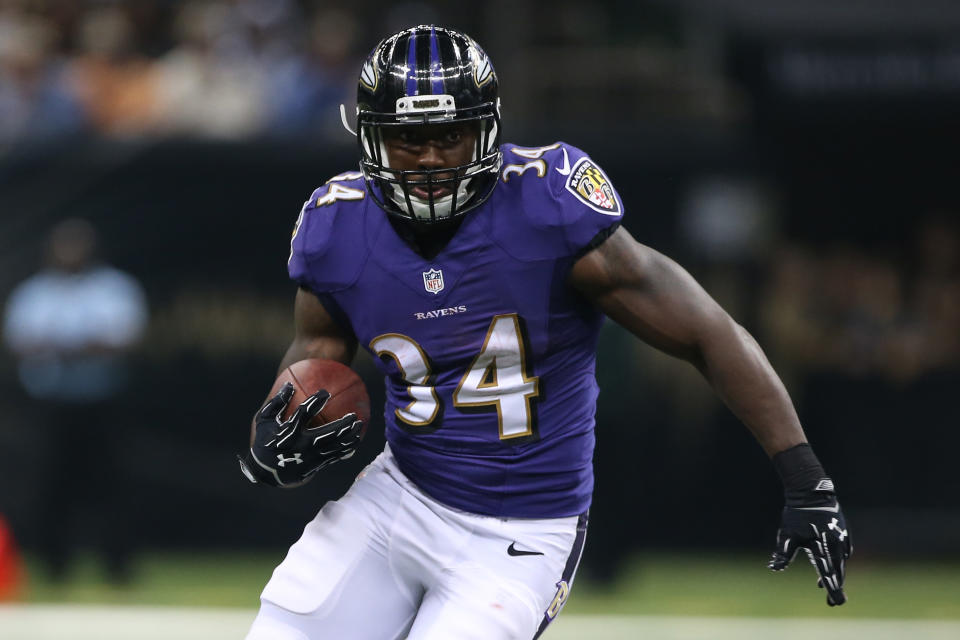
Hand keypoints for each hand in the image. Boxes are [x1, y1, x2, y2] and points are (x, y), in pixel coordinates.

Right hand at [238, 382, 363, 486]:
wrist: (265, 472)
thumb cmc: (265, 440)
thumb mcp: (263, 420)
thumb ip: (276, 403)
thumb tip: (289, 384)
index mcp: (288, 432)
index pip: (303, 414)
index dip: (315, 402)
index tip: (325, 393)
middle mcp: (301, 446)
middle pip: (327, 434)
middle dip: (342, 425)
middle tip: (354, 415)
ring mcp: (310, 458)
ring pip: (334, 447)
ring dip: (348, 437)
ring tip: (359, 426)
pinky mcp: (315, 466)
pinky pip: (334, 457)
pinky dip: (346, 449)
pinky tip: (355, 441)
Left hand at [769, 502, 851, 605]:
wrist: (811, 492)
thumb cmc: (796, 514)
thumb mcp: (787, 534)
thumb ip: (784, 554)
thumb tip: (774, 568)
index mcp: (821, 548)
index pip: (827, 575)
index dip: (831, 590)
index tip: (834, 603)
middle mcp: (835, 545)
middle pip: (838, 572)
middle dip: (837, 588)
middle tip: (835, 602)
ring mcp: (842, 538)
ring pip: (842, 562)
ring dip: (837, 575)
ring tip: (830, 586)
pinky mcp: (844, 532)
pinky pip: (844, 552)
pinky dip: (839, 561)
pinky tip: (834, 566)